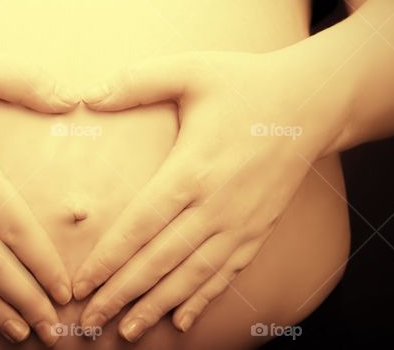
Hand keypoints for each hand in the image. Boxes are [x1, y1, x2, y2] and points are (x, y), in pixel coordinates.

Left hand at [71, 50, 344, 340]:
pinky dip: (202, 300)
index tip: (82, 283)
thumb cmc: (245, 83)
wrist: (311, 102)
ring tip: (128, 331)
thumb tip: (89, 95)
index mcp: (193, 169)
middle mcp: (216, 205)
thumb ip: (138, 81)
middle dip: (123, 293)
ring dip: (157, 305)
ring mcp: (240, 223)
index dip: (109, 258)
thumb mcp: (191, 70)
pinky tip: (181, 321)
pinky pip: (226, 274)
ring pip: (192, 276)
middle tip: (91, 320)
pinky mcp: (258, 230)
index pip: (141, 225)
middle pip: (161, 260)